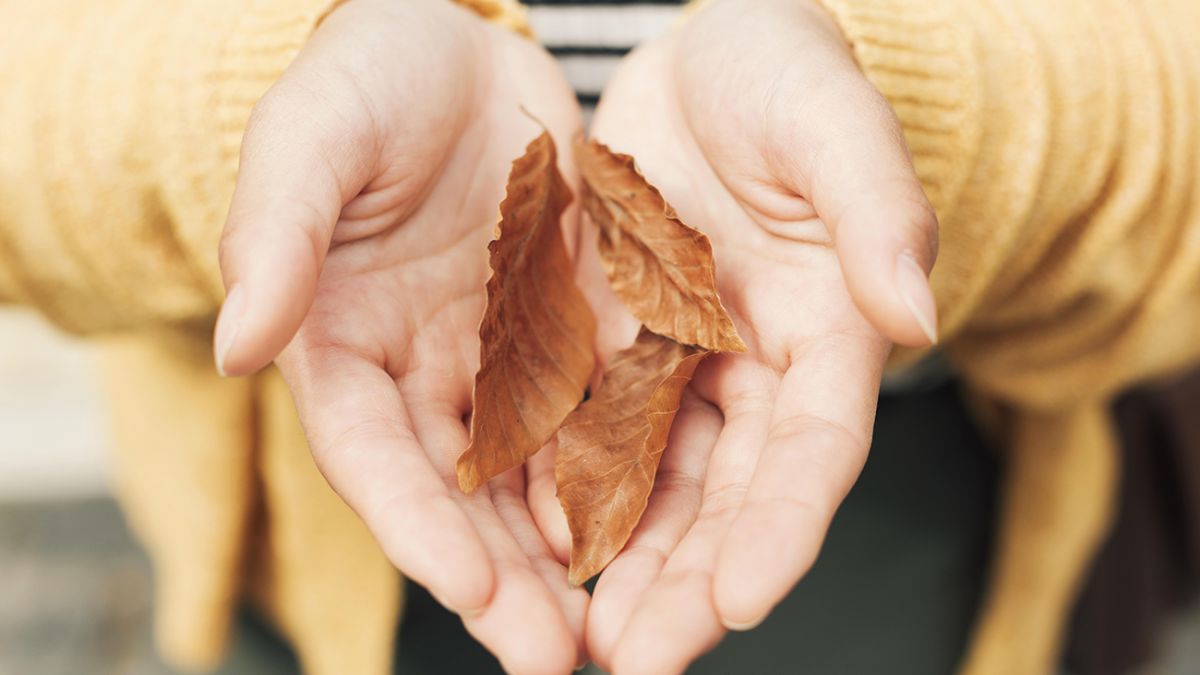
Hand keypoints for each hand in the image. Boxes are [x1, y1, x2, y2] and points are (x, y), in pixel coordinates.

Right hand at [213, 1, 587, 671]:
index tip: (464, 585)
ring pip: (537, 475)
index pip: (374, 453)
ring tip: (613, 632)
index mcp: (344, 342)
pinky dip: (627, 473)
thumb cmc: (365, 79)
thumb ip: (276, 237)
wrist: (456, 42)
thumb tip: (234, 344)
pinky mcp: (575, 330)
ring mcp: (505, 357)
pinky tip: (662, 527)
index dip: (413, 524)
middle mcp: (426, 372)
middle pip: (461, 495)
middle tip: (552, 657)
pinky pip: (605, 409)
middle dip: (504, 580)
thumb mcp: (311, 140)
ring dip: (572, 555)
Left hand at [545, 0, 939, 670]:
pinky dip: (563, 492)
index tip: (738, 601)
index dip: (781, 530)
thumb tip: (914, 315)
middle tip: (636, 661)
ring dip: (620, 566)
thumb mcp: (833, 124)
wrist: (708, 55)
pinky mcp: (614, 345)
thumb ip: (878, 213)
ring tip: (576, 641)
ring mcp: (680, 365)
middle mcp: (754, 371)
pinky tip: (527, 547)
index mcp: (825, 334)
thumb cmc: (785, 74)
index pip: (811, 453)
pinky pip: (585, 430)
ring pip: (653, 485)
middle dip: (686, 584)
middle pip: (726, 498)